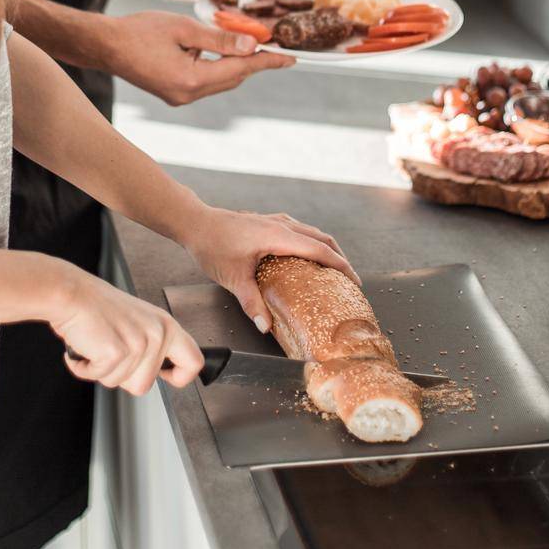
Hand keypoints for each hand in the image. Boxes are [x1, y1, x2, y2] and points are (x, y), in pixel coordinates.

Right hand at [49, 269, 203, 395]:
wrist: (71, 293)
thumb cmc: (97, 306)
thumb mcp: (139, 321)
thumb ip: (154, 343)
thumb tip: (158, 371)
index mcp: (167, 325)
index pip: (194, 362)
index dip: (180, 377)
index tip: (164, 376)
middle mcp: (158, 334)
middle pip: (145, 385)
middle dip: (122, 376)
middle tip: (111, 352)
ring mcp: (139, 344)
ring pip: (121, 384)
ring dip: (102, 371)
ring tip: (97, 344)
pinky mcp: (117, 352)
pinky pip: (99, 377)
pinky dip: (85, 368)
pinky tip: (85, 347)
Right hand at [103, 11, 293, 106]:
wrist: (106, 46)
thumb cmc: (140, 31)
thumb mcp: (184, 29)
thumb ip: (219, 39)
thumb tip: (252, 46)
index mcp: (191, 80)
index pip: (240, 70)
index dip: (268, 62)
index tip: (291, 57)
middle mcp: (188, 96)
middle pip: (233, 79)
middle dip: (255, 62)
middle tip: (275, 45)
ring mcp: (180, 98)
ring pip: (221, 82)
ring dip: (237, 64)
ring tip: (254, 45)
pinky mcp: (174, 94)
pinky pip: (206, 81)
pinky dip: (219, 67)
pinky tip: (224, 51)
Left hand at [185, 207, 360, 333]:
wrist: (195, 223)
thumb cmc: (212, 244)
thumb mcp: (233, 279)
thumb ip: (252, 304)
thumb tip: (266, 327)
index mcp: (279, 236)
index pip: (320, 250)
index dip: (341, 265)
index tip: (353, 281)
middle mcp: (281, 225)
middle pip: (322, 238)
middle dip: (339, 257)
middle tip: (348, 279)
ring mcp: (274, 221)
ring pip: (310, 232)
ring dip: (325, 248)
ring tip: (330, 270)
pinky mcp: (267, 222)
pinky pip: (298, 231)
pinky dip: (310, 243)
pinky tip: (303, 258)